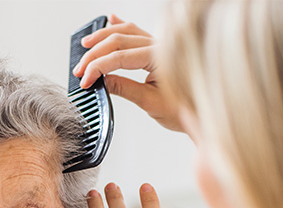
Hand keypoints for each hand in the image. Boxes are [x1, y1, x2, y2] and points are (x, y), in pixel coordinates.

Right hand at [72, 14, 182, 132]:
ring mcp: (158, 45)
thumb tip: (101, 80)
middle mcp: (159, 46)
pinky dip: (121, 25)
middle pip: (118, 41)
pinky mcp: (157, 49)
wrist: (203, 112)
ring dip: (103, 37)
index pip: (119, 57)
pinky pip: (137, 31)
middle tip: (79, 70)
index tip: (85, 80)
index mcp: (159, 58)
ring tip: (86, 45)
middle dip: (94, 54)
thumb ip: (125, 88)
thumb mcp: (151, 102)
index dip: (97, 68)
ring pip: (126, 31)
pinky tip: (111, 20)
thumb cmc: (184, 109)